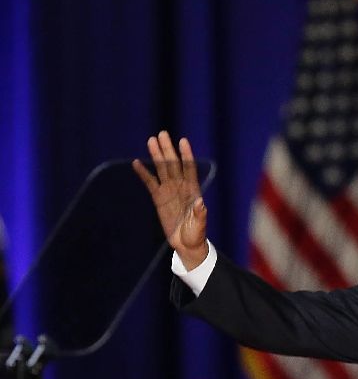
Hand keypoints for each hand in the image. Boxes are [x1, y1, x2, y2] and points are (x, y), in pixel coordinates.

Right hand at [132, 131, 207, 269]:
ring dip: (157, 156)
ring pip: (161, 170)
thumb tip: (200, 202)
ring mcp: (169, 192)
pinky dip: (144, 173)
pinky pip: (150, 183)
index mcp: (193, 191)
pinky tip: (136, 163)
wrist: (186, 245)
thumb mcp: (199, 225)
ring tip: (151, 141)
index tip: (182, 141)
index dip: (186, 155)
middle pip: (173, 165)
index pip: (189, 169)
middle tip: (162, 134)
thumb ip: (199, 214)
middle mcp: (181, 188)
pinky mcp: (159, 199)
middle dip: (168, 150)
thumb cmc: (196, 235)